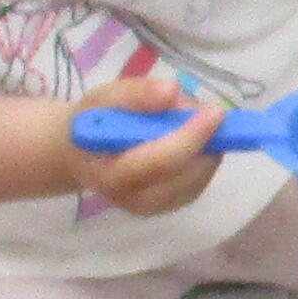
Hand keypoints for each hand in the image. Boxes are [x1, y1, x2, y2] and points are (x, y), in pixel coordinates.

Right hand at [65, 75, 232, 217]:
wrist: (81, 153)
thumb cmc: (93, 123)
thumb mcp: (105, 98)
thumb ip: (136, 94)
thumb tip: (171, 90)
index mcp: (112, 174)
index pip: (161, 161)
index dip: (192, 136)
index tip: (216, 111)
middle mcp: (134, 200)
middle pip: (186, 173)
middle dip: (205, 139)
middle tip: (203, 109)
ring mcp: (154, 207)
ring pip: (198, 177)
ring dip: (206, 146)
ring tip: (186, 122)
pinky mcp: (168, 206)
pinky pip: (199, 182)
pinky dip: (203, 157)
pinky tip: (189, 139)